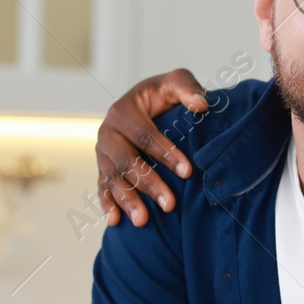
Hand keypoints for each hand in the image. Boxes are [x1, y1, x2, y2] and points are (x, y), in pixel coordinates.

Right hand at [97, 68, 207, 226]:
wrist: (143, 103)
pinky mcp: (103, 167)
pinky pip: (101, 187)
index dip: (166, 154)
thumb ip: (188, 89)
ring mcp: (102, 152)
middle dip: (148, 183)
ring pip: (112, 178)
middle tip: (170, 204)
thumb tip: (202, 105)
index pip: (145, 135)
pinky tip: (114, 221)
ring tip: (143, 221)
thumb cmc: (162, 95)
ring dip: (127, 200)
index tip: (188, 173)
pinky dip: (106, 204)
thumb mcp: (175, 82)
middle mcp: (108, 132)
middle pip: (126, 161)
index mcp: (123, 111)